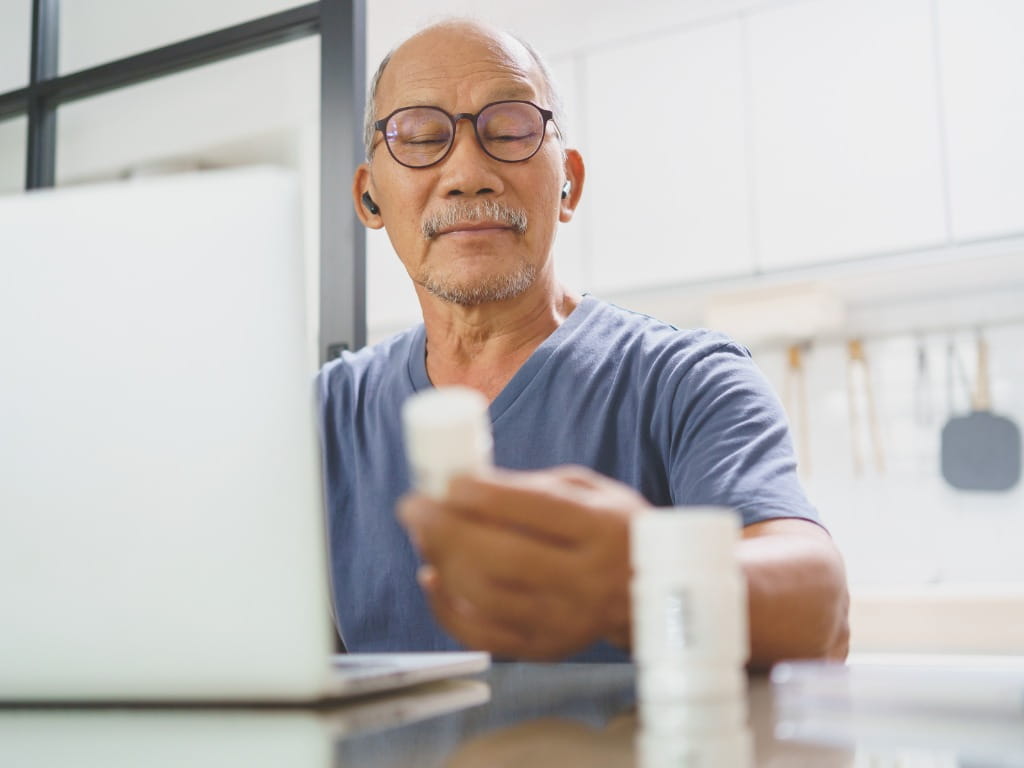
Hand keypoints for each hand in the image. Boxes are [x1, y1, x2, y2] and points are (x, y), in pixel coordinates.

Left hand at [398, 465, 650, 659]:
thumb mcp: (591, 492)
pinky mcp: (546, 648)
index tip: (449, 481)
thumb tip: (468, 484)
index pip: (537, 510)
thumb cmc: (612, 529)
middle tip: (413, 505)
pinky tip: (432, 576)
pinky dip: (447, 606)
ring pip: (487, 597)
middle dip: (447, 529)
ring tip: (421, 534)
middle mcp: (586, 580)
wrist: (654, 593)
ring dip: (441, 562)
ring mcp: (566, 621)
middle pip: (503, 557)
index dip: (484, 495)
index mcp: (601, 530)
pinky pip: (483, 634)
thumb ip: (536, 486)